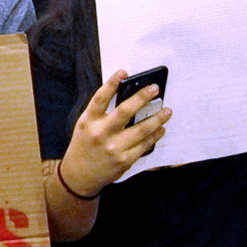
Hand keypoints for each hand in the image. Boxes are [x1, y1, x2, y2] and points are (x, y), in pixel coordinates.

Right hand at [59, 70, 171, 196]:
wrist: (79, 175)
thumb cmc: (84, 146)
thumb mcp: (86, 126)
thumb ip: (102, 113)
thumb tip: (128, 97)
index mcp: (88, 121)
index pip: (100, 98)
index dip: (111, 83)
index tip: (123, 71)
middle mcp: (101, 133)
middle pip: (125, 111)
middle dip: (142, 97)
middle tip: (155, 89)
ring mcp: (114, 148)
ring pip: (141, 129)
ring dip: (157, 118)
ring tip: (167, 111)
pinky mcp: (124, 160)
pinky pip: (145, 145)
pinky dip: (155, 135)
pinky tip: (160, 129)